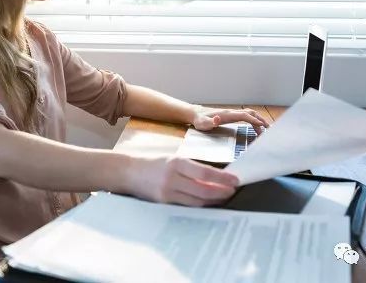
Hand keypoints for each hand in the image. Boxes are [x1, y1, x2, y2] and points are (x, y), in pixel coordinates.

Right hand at [124, 156, 239, 206]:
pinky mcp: (164, 203)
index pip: (204, 172)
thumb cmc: (154, 164)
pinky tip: (209, 202)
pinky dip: (200, 205)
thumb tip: (216, 176)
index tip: (236, 180)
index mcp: (177, 163)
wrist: (129, 173)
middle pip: (203, 189)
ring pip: (197, 201)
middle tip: (233, 191)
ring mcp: (168, 193)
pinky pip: (187, 206)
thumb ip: (192, 168)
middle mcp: (173, 178)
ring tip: (224, 197)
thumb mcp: (173, 159)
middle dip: (221, 192)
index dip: (222, 178)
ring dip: (214, 200)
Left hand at [191, 106, 269, 133]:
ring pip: (249, 114)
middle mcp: (231, 112)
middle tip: (269, 129)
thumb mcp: (203, 123)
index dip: (253, 120)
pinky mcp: (231, 116)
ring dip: (258, 120)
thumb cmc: (200, 120)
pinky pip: (245, 117)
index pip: (244, 116)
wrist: (196, 114)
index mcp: (227, 114)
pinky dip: (253, 120)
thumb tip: (218, 119)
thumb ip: (211, 122)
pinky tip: (255, 128)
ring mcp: (232, 113)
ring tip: (266, 129)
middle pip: (250, 113)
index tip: (262, 126)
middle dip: (260, 120)